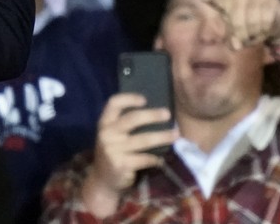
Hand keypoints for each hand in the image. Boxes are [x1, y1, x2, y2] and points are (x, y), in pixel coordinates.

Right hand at [81, 93, 177, 215]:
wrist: (103, 180)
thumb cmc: (114, 153)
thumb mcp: (113, 136)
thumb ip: (124, 125)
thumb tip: (154, 111)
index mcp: (104, 123)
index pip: (113, 103)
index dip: (129, 98)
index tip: (145, 99)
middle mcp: (106, 134)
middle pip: (132, 119)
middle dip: (152, 115)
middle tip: (167, 114)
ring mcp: (112, 149)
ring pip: (143, 140)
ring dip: (162, 137)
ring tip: (175, 134)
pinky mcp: (121, 164)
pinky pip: (145, 158)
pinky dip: (156, 159)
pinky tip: (161, 160)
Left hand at [202, 0, 279, 50]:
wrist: (277, 22)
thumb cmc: (253, 27)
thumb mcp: (241, 34)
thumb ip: (235, 39)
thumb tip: (235, 47)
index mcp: (229, 2)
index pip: (218, 1)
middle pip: (237, 19)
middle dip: (242, 33)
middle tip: (246, 40)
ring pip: (253, 20)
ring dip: (256, 32)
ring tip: (257, 34)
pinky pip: (267, 19)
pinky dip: (266, 29)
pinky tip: (267, 29)